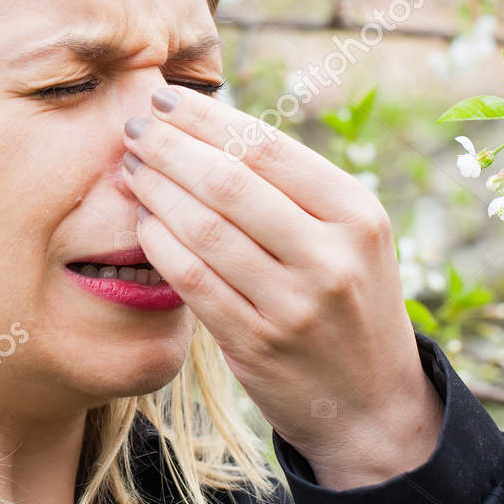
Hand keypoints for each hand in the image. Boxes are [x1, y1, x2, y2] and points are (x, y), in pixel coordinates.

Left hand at [121, 87, 442, 488]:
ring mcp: (294, 304)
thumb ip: (297, 191)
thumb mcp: (352, 240)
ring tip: (131, 170)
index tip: (164, 97)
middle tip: (133, 127)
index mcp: (357, 214)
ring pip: (205, 229)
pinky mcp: (258, 344)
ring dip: (157, 191)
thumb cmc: (349, 304)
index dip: (206, 117)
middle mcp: (331, 256)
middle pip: (230, 181)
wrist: (372, 405)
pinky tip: (143, 224)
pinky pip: (194, 281)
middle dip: (171, 147)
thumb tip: (212, 126)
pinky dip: (160, 245)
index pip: (267, 147)